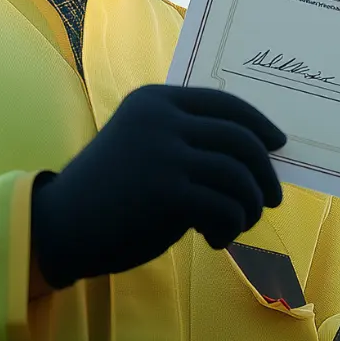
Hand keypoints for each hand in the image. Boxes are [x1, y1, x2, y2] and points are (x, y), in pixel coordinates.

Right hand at [30, 83, 285, 290]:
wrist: (61, 225)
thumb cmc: (109, 191)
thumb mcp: (144, 146)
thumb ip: (187, 140)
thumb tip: (257, 152)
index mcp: (155, 100)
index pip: (224, 102)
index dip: (259, 123)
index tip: (278, 144)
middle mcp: (161, 119)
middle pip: (241, 138)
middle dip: (265, 172)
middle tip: (272, 199)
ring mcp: (164, 154)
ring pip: (239, 175)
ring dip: (249, 206)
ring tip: (236, 225)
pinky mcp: (168, 193)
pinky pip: (226, 207)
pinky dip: (231, 226)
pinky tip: (214, 239)